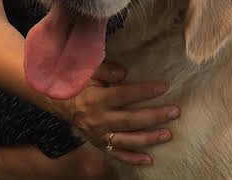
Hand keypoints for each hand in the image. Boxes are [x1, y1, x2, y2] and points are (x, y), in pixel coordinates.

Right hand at [51, 63, 179, 165]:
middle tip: (175, 111)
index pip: (126, 95)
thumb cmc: (76, 83)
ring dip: (149, 138)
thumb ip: (105, 70)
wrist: (57, 102)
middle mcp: (98, 120)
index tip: (164, 87)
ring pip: (128, 140)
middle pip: (131, 120)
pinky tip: (149, 159)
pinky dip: (132, 159)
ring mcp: (99, 135)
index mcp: (96, 100)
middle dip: (155, 116)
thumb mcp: (87, 72)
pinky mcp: (98, 144)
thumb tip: (124, 73)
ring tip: (168, 134)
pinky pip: (117, 154)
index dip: (145, 91)